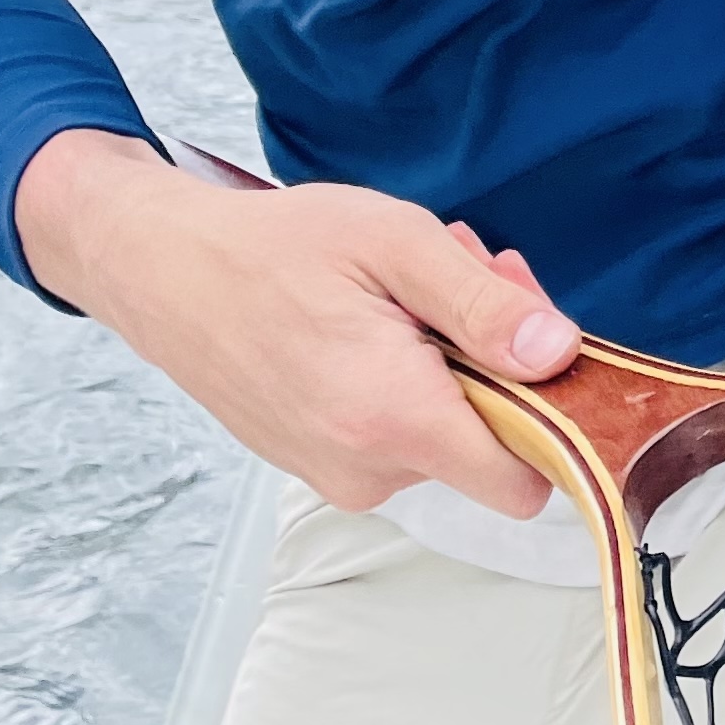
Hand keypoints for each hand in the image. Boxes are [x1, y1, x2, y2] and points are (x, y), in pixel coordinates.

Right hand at [14, 131, 583, 515]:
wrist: (163, 271)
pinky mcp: (318, 463)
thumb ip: (484, 305)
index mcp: (395, 419)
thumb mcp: (396, 243)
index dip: (553, 415)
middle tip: (464, 271)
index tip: (536, 347)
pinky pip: (396, 433)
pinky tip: (375, 317)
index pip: (524, 481)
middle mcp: (367, 469)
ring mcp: (337, 474)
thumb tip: (560, 354)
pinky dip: (406, 378)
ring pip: (444, 431)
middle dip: (496, 358)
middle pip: (490, 440)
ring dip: (450, 359)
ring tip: (403, 288)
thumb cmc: (274, 248)